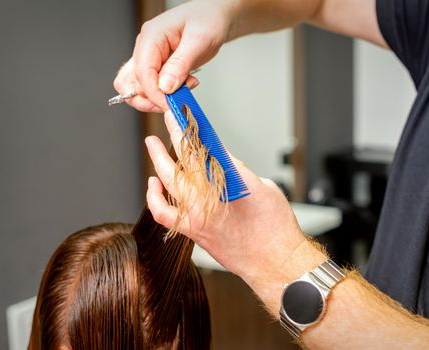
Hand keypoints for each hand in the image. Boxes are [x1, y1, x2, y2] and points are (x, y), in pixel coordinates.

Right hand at [113, 0, 233, 111]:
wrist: (214, 16)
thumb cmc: (207, 20)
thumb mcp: (199, 40)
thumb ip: (180, 64)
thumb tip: (164, 86)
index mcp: (151, 37)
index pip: (142, 72)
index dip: (154, 93)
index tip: (170, 105)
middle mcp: (145, 47)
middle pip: (131, 83)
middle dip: (151, 98)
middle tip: (174, 102)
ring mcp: (150, 57)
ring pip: (137, 88)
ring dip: (157, 98)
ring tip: (182, 93)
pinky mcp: (158, 66)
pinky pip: (153, 86)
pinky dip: (166, 94)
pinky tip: (183, 87)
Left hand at [144, 111, 307, 287]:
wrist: (275, 262)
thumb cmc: (275, 228)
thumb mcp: (261, 186)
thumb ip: (236, 170)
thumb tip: (219, 158)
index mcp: (227, 185)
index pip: (200, 149)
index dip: (188, 129)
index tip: (181, 114)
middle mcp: (206, 202)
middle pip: (181, 161)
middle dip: (172, 136)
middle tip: (168, 120)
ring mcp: (196, 218)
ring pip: (169, 184)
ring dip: (159, 161)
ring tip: (153, 145)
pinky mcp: (193, 232)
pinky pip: (165, 214)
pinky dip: (156, 198)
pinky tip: (155, 184)